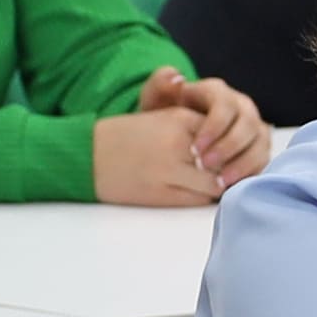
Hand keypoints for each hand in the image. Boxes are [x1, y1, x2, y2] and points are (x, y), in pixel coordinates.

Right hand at [90, 108, 219, 207]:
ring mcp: (172, 169)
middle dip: (226, 168)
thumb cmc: (125, 137)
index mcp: (179, 118)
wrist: (87, 156)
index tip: (224, 154)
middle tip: (220, 173)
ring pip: (216, 183)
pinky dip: (202, 198)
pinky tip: (190, 193)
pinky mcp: (163, 193)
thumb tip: (229, 148)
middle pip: (224, 160)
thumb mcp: (159, 117)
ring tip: (205, 184)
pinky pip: (199, 199)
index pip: (224, 134)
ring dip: (216, 186)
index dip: (227, 148)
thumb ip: (194, 127)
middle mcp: (179, 142)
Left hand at [138, 66, 270, 188]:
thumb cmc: (165, 119)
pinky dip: (250, 173)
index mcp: (217, 92)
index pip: (224, 104)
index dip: (213, 126)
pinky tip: (232, 186)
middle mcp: (241, 106)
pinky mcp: (259, 147)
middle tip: (206, 165)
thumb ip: (158, 86)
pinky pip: (263, 159)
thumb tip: (177, 79)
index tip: (195, 149)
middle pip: (247, 123)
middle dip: (228, 146)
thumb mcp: (155, 101)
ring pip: (260, 141)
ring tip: (220, 181)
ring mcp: (253, 127)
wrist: (173, 137)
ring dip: (242, 162)